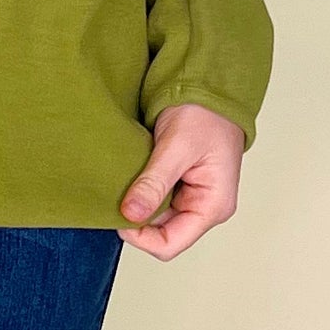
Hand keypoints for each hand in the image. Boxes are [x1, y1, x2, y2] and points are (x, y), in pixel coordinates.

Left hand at [118, 102, 243, 258]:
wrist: (208, 85)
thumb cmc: (205, 113)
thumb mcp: (177, 147)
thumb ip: (155, 182)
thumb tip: (131, 215)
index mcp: (213, 206)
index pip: (171, 244)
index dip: (141, 237)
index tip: (118, 215)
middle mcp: (204, 207)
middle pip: (161, 232)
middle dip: (137, 217)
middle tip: (117, 192)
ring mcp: (192, 196)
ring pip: (156, 215)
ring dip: (138, 201)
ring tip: (126, 179)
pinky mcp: (180, 183)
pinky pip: (156, 197)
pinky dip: (141, 189)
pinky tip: (133, 174)